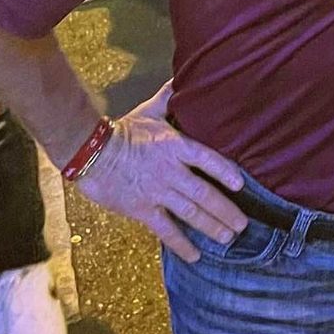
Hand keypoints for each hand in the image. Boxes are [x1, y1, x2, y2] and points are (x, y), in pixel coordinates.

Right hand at [77, 113, 247, 262]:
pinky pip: (166, 230)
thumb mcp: (150, 110)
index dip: (226, 172)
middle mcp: (172, 171)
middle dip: (227, 211)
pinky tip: (195, 255)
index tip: (242, 185)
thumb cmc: (122, 130)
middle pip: (206, 194)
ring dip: (212, 227)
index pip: (209, 160)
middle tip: (244, 225)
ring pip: (191, 213)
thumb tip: (183, 78)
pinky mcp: (142, 209)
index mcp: (176, 146)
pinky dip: (182, 244)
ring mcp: (158, 192)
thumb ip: (170, 98)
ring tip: (229, 238)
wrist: (89, 151)